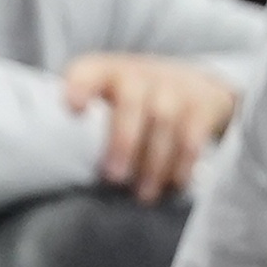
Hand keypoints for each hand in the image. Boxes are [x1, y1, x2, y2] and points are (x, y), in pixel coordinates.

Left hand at [61, 54, 237, 202]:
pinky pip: (193, 134)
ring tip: (143, 195)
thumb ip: (88, 125)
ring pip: (163, 120)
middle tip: (114, 177)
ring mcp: (173, 86)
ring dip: (153, 162)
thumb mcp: (109, 99)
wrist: (193, 84)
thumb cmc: (136, 101)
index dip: (80, 85)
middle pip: (131, 101)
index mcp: (107, 72)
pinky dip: (182, 163)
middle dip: (123, 141)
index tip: (73, 108)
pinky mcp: (202, 104)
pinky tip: (174, 185)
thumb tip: (64, 169)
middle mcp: (140, 74)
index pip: (89, 71)